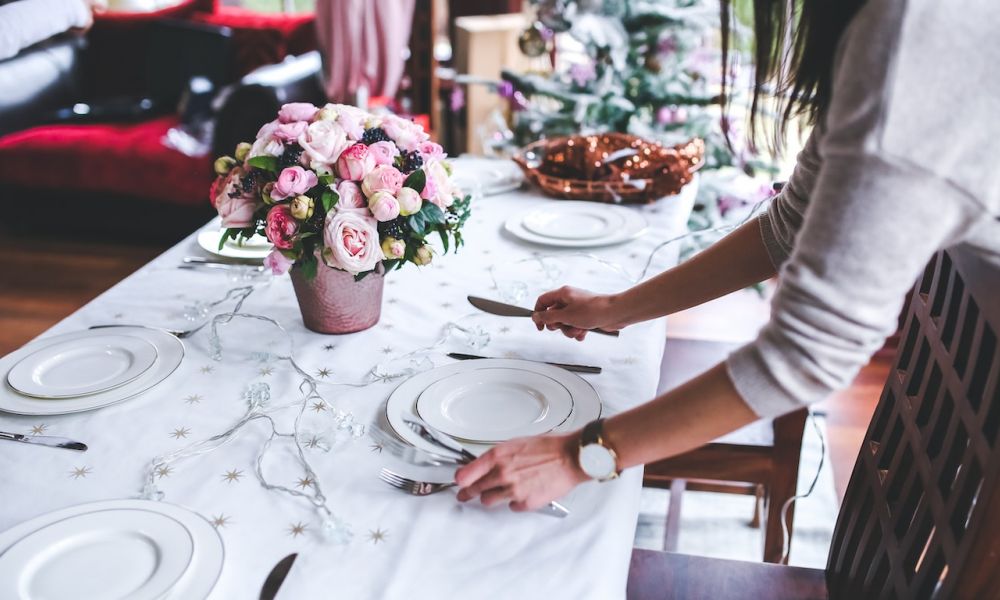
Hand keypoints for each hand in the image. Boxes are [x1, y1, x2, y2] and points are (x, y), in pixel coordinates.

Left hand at [455, 433, 588, 511]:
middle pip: (475, 489)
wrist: (570, 457)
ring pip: (489, 501)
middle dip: (468, 493)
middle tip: (464, 495)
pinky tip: (521, 493)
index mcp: (498, 456)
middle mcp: (502, 474)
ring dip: (491, 497)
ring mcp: (513, 490)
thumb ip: (499, 457)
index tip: (459, 482)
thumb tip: (487, 465)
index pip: (466, 473)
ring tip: (498, 492)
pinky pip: (511, 507)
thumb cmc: (549, 448)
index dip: (460, 480)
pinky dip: (514, 501)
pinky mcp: (525, 503)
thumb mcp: (516, 444)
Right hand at [532, 286, 624, 340]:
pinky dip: (578, 331)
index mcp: (563, 294)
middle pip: (553, 315)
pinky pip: (575, 326)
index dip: (539, 313)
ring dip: (569, 330)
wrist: (614, 314)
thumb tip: (536, 316)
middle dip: (558, 325)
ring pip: (565, 323)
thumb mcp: (566, 316)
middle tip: (563, 326)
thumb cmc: (593, 310)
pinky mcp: (585, 317)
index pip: (543, 301)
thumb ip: (548, 317)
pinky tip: (584, 332)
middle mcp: (569, 300)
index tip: (540, 326)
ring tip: (578, 330)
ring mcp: (578, 309)